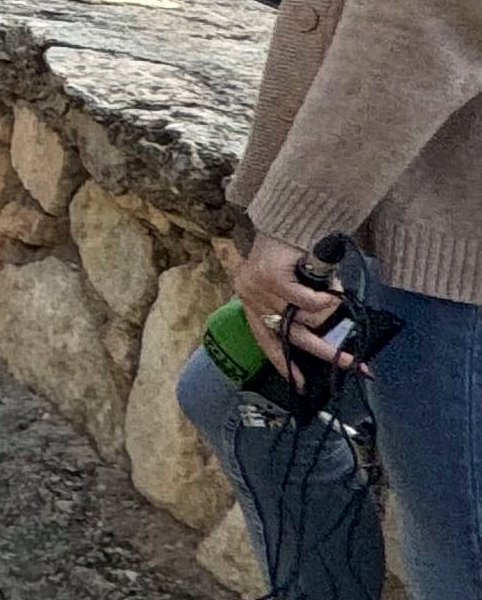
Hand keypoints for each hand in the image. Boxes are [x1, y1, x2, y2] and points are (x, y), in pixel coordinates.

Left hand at [230, 232, 347, 379]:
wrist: (287, 215)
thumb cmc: (292, 250)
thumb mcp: (294, 283)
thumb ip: (302, 307)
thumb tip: (331, 332)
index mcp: (251, 302)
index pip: (266, 341)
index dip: (285, 363)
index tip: (302, 384)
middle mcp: (249, 297)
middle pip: (289, 337)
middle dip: (324, 351)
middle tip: (350, 363)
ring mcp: (257, 288)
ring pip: (303, 319)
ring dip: (326, 313)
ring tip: (333, 297)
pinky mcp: (270, 277)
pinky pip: (305, 301)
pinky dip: (323, 300)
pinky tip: (331, 292)